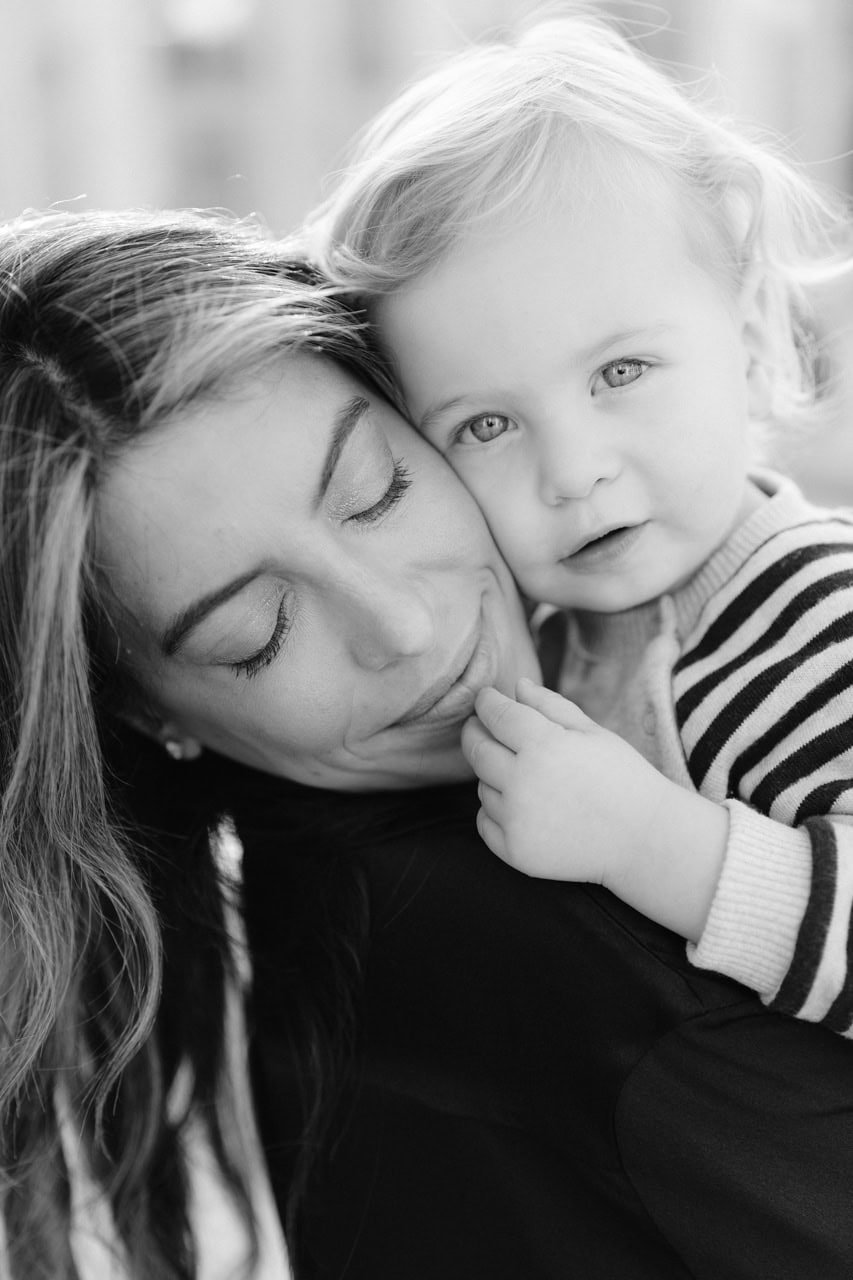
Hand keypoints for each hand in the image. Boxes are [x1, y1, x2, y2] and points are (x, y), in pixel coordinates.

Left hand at [461, 678, 727, 939]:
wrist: (645, 839)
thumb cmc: (622, 778)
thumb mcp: (593, 733)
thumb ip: (551, 706)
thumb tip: (516, 686)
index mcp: (544, 746)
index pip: (497, 715)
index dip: (487, 702)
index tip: (486, 698)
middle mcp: (522, 783)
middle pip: (477, 749)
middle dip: (476, 732)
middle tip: (481, 727)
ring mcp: (517, 821)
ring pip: (481, 786)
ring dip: (493, 775)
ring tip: (524, 775)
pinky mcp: (515, 851)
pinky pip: (485, 821)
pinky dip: (496, 811)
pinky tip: (523, 806)